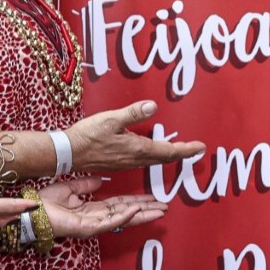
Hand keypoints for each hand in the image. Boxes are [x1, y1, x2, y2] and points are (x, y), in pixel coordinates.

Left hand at [36, 176, 168, 237]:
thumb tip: (99, 180)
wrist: (31, 210)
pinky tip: (134, 211)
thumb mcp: (69, 188)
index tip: (151, 198)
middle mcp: (96, 219)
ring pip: (122, 220)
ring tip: (158, 211)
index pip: (120, 205)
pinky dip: (122, 217)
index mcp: (92, 210)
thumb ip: (85, 185)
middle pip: (127, 214)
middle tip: (164, 207)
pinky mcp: (87, 229)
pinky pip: (108, 222)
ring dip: (141, 216)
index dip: (136, 202)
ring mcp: (93, 226)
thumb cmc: (45, 202)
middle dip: (146, 211)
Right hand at [66, 102, 205, 171]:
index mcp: (137, 149)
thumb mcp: (111, 119)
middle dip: (181, 153)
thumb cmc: (87, 136)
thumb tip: (153, 106)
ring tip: (179, 150)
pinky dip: (155, 156)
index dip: (186, 149)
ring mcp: (127, 162)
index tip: (200, 147)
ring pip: (154, 160)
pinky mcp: (119, 162)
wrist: (68, 153)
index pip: (168, 151)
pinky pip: (144, 161)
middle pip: (164, 158)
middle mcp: (135, 159)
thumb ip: (133, 113)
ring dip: (169, 155)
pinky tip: (153, 152)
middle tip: (195, 149)